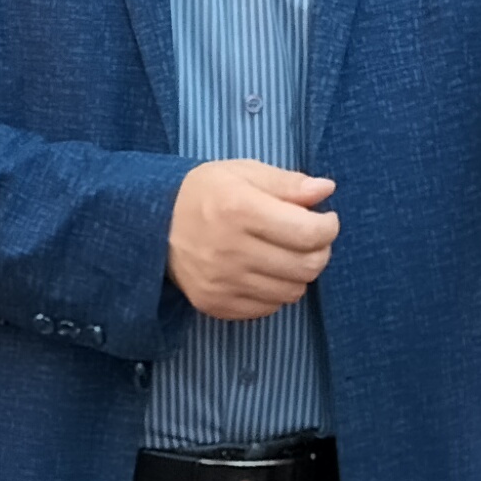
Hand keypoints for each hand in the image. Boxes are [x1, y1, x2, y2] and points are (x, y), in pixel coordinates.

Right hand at [169, 158, 336, 321]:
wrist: (153, 225)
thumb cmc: (205, 193)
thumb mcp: (244, 173)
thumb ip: (287, 183)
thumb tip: (326, 190)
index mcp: (238, 209)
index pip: (308, 233)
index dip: (328, 227)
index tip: (325, 220)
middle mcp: (229, 250)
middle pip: (306, 266)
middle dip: (320, 251)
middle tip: (309, 238)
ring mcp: (221, 282)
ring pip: (292, 291)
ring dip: (299, 273)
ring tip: (285, 254)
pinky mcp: (215, 304)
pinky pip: (269, 308)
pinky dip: (276, 291)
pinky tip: (264, 271)